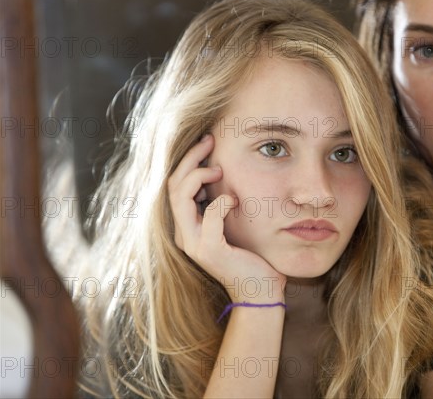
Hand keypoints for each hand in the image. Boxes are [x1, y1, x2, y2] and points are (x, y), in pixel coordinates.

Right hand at [168, 135, 285, 302]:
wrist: (259, 292)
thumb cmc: (250, 257)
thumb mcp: (231, 224)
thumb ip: (221, 204)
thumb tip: (223, 173)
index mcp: (187, 227)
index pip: (175, 186)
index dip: (188, 160)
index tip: (207, 143)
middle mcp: (184, 234)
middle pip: (173, 185)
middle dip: (190, 158)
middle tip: (210, 140)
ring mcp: (194, 243)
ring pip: (181, 196)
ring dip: (199, 175)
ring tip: (219, 169)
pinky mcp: (210, 250)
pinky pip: (210, 216)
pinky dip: (222, 202)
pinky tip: (235, 199)